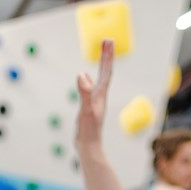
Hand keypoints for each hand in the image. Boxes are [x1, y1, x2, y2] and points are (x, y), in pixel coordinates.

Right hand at [75, 39, 113, 155]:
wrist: (90, 148)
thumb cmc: (88, 131)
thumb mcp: (86, 110)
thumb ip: (85, 93)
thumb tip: (82, 75)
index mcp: (100, 95)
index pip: (105, 72)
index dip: (106, 56)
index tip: (108, 41)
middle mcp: (100, 97)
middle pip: (105, 73)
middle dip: (106, 56)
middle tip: (108, 41)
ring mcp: (95, 102)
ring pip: (99, 80)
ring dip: (101, 66)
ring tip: (103, 55)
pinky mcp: (90, 108)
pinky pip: (91, 89)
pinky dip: (90, 80)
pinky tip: (87, 79)